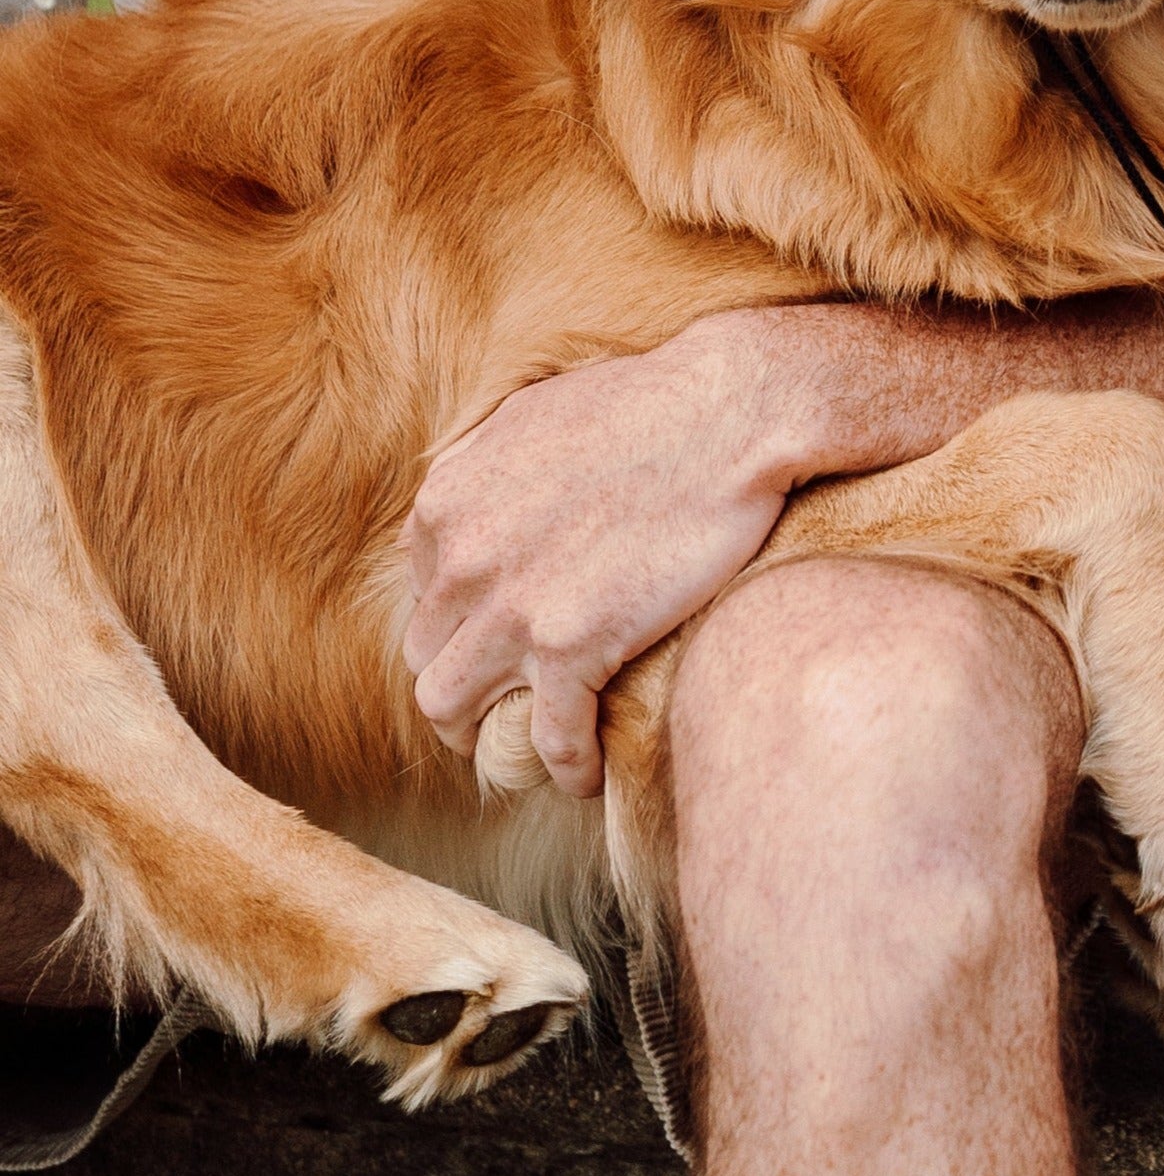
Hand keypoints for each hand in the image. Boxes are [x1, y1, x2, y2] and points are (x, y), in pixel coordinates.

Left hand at [402, 310, 829, 797]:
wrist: (729, 412)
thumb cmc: (648, 403)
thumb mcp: (531, 415)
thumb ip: (480, 466)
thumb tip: (463, 499)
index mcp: (448, 501)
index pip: (422, 592)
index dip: (457, 622)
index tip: (494, 637)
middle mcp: (464, 559)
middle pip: (425, 656)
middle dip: (461, 682)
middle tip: (504, 699)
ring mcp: (513, 607)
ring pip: (450, 707)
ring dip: (483, 736)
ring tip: (526, 745)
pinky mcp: (574, 646)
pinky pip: (550, 738)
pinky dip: (567, 766)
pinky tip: (588, 773)